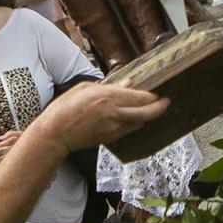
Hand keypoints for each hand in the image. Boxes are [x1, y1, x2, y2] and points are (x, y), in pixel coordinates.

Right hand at [31, 84, 169, 153]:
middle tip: (166, 102)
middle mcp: (113, 114)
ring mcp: (113, 128)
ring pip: (139, 123)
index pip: (139, 97)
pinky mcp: (110, 138)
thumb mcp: (86, 88)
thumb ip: (111, 86)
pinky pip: (128, 129)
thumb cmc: (66, 107)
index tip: (160, 93)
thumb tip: (129, 84)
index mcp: (107, 97)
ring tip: (149, 108)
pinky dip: (133, 122)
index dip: (153, 96)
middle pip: (146, 113)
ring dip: (146, 116)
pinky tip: (132, 117)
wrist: (56, 133)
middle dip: (160, 107)